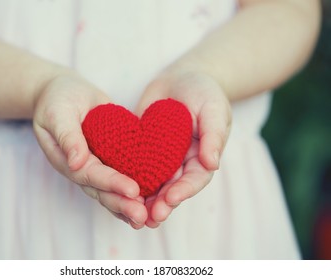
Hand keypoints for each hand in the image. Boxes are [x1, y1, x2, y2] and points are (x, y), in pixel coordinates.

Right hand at [33, 73, 147, 228]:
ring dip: (128, 205)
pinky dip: (134, 191)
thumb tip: (76, 163)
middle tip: (142, 216)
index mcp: (67, 159)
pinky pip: (121, 176)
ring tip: (148, 217)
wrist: (65, 94)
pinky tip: (150, 202)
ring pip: (112, 190)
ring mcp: (96, 165)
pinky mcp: (110, 158)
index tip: (132, 190)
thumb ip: (67, 136)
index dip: (111, 183)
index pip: (90, 175)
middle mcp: (82, 168)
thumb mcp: (57, 113)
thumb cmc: (57, 100)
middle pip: (101, 191)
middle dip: (122, 203)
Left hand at [136, 70, 231, 227]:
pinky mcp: (142, 150)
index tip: (170, 198)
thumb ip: (214, 134)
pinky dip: (127, 180)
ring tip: (132, 215)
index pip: (195, 179)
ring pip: (153, 183)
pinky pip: (135, 167)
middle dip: (161, 204)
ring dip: (144, 200)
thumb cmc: (203, 91)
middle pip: (172, 188)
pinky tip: (116, 190)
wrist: (181, 78)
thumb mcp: (214, 108)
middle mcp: (182, 162)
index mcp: (201, 157)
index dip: (184, 191)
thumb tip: (212, 164)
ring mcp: (161, 158)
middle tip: (149, 217)